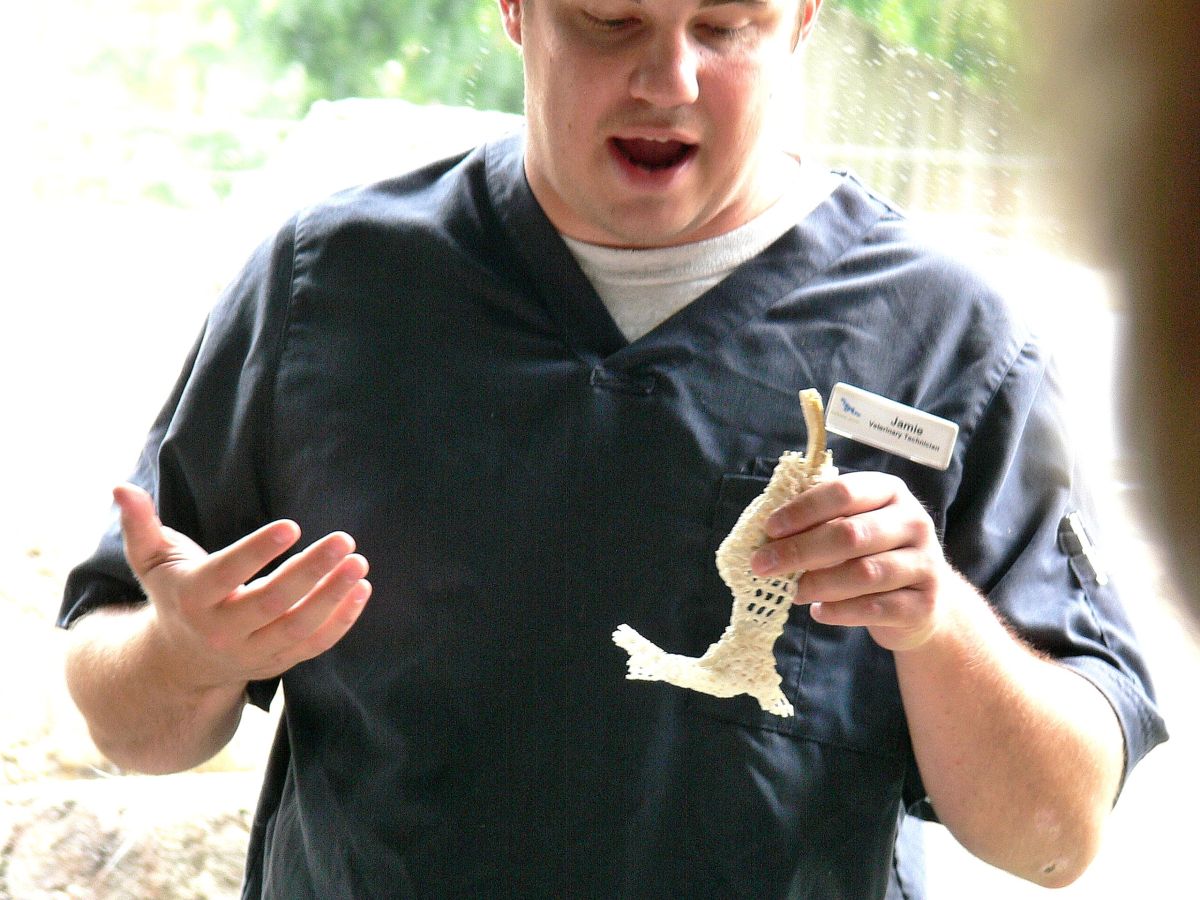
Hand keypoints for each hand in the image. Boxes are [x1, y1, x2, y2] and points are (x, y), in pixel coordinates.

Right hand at [115, 483, 371, 689]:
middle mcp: (223, 631)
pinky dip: (342, 621)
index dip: (258, 551)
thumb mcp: (153, 562)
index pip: (228, 574)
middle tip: (344, 540)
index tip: (292, 526)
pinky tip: (362, 589)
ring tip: (359, 563)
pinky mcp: (278, 662)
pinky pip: (314, 645)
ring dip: (334, 596)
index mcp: (193, 599)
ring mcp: (253, 651)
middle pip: (272, 603)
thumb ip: (141, 526)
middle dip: (311, 571)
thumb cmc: (174, 595)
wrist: (179, 664)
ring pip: (299, 627)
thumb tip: (121, 487)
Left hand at [749, 472, 954, 651]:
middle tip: (763, 565)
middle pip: (851, 534)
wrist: (924, 600)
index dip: (803, 510)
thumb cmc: (873, 555)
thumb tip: (768, 536)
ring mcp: (924, 563)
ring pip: (864, 573)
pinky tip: (819, 611)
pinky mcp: (923, 603)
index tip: (769, 529)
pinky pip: (875, 608)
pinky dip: (840, 611)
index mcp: (889, 492)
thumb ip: (818, 524)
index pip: (843, 493)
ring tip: (793, 592)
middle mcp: (913, 522)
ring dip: (819, 583)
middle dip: (800, 550)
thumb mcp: (852, 527)